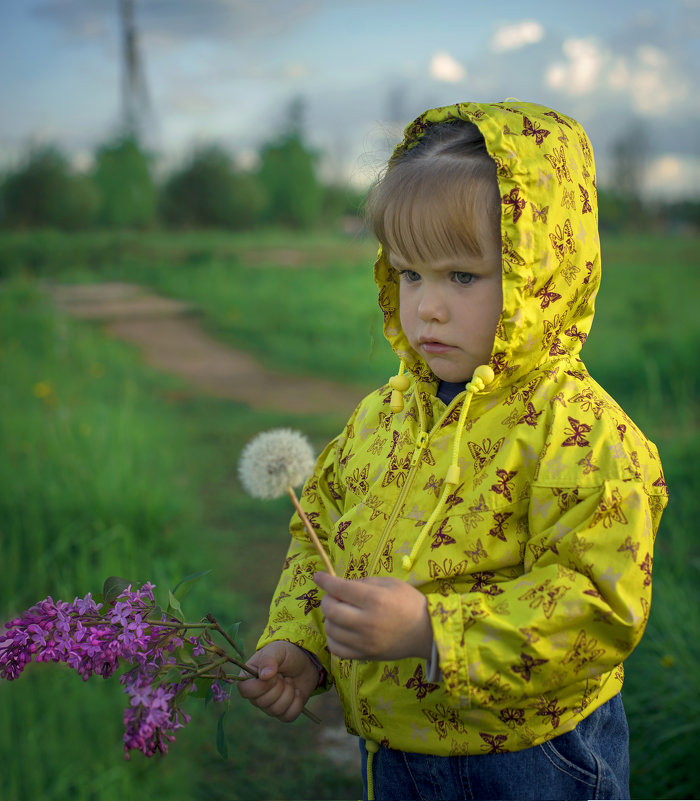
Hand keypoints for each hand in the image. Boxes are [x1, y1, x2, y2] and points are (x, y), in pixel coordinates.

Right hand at [236, 641, 318, 721]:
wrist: (305, 661)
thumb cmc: (286, 654)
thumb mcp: (277, 650)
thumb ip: (268, 659)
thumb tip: (264, 676)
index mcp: (249, 678)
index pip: (245, 691)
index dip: (261, 686)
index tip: (274, 675)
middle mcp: (256, 695)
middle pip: (262, 703)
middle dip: (279, 687)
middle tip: (283, 675)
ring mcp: (269, 706)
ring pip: (276, 711)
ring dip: (288, 693)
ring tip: (289, 680)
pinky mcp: (283, 712)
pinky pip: (288, 716)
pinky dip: (297, 703)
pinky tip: (297, 691)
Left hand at [314, 572, 432, 660]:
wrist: (426, 632)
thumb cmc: (409, 602)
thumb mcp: (390, 583)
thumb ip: (364, 582)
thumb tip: (341, 585)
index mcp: (374, 599)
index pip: (340, 588)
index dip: (325, 581)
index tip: (318, 576)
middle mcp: (366, 621)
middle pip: (331, 609)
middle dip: (327, 599)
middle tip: (334, 596)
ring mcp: (364, 641)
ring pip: (330, 629)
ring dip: (329, 618)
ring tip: (339, 613)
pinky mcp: (364, 655)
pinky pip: (336, 649)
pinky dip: (333, 638)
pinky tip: (341, 630)